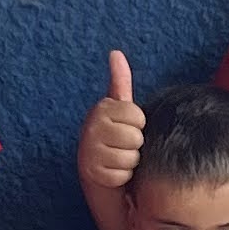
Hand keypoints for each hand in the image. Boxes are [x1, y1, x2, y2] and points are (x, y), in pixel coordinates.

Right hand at [78, 51, 146, 204]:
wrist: (97, 173)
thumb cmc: (115, 137)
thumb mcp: (119, 108)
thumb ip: (120, 81)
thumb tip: (115, 52)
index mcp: (102, 107)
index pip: (138, 117)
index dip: (139, 126)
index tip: (127, 128)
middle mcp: (91, 126)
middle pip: (135, 137)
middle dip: (135, 145)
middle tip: (123, 146)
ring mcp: (89, 150)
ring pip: (130, 157)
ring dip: (129, 163)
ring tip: (118, 159)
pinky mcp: (91, 172)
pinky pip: (121, 175)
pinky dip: (121, 177)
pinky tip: (112, 173)